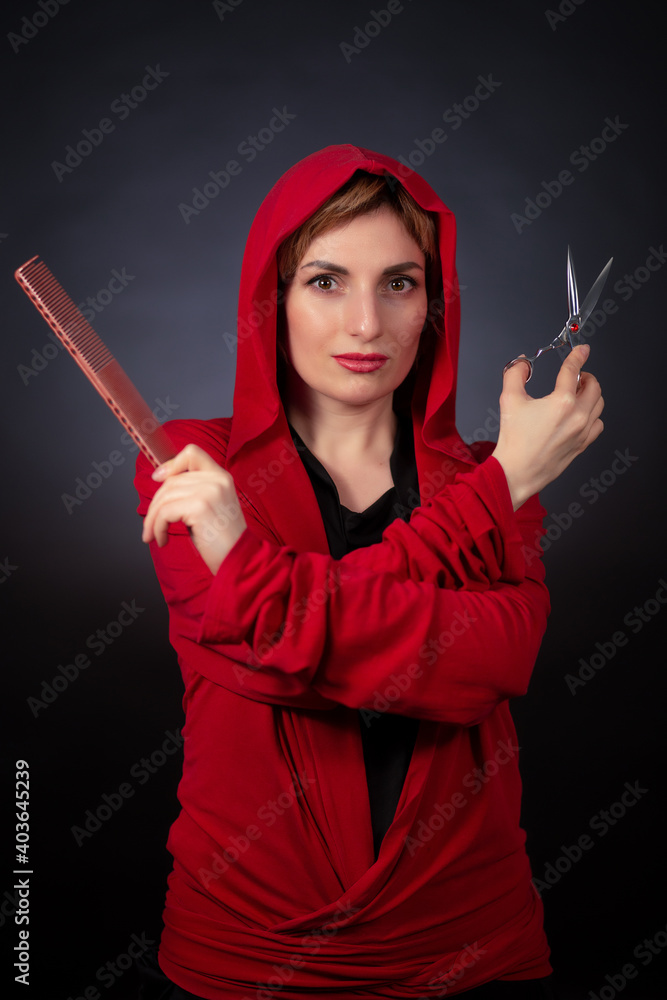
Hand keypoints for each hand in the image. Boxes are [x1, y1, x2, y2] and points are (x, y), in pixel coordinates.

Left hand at [141, 444, 247, 574]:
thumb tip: (162, 483)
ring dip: (153, 519)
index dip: (171, 463)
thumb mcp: (210, 507)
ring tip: (153, 535)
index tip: (158, 478)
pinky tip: (162, 540)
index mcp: (221, 476)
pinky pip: (165, 512)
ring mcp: (209, 491)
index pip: (192, 453)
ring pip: (164, 497)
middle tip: (151, 525)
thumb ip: (193, 491)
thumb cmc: (223, 540)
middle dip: (155, 505)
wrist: (240, 561)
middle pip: (171, 481)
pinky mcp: (200, 507)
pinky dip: (157, 527)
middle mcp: (217, 479)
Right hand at [491, 344, 603, 509]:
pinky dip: (593, 415)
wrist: (517, 471)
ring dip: (591, 394)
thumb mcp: (509, 400)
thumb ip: (515, 374)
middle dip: (585, 377)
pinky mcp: (582, 444)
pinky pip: (598, 424)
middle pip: (594, 386)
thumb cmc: (514, 440)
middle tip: (575, 377)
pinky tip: (581, 415)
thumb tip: (522, 363)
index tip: (582, 350)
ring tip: (578, 394)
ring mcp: (583, 431)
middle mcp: (577, 416)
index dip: (578, 356)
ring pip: (599, 404)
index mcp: (561, 402)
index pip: (573, 371)